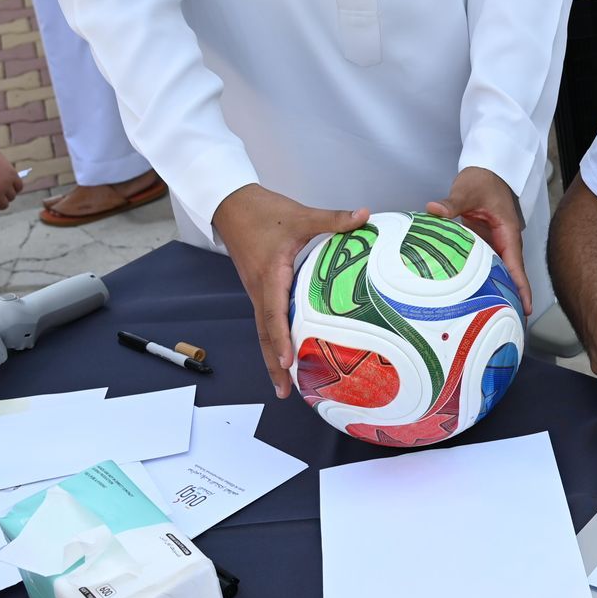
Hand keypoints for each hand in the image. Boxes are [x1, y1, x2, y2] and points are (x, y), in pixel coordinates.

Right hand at [212, 184, 370, 398]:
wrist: (231, 205)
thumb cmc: (263, 211)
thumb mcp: (300, 215)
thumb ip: (333, 219)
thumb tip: (365, 215)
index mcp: (270, 275)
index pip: (274, 313)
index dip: (280, 339)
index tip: (288, 363)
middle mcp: (260, 290)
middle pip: (264, 334)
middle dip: (273, 365)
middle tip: (285, 393)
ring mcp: (257, 292)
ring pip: (262, 331)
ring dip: (271, 358)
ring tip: (283, 386)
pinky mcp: (259, 290)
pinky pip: (265, 321)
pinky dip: (273, 342)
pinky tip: (286, 356)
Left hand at [425, 167, 530, 312]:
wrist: (486, 170)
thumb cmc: (483, 179)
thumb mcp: (467, 190)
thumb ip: (452, 203)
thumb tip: (435, 210)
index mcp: (507, 232)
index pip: (515, 264)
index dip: (521, 286)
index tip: (526, 307)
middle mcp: (504, 241)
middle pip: (511, 274)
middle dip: (513, 297)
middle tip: (512, 322)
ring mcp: (494, 242)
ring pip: (498, 270)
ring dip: (498, 290)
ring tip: (494, 315)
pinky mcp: (484, 241)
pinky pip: (485, 263)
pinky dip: (482, 278)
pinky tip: (475, 294)